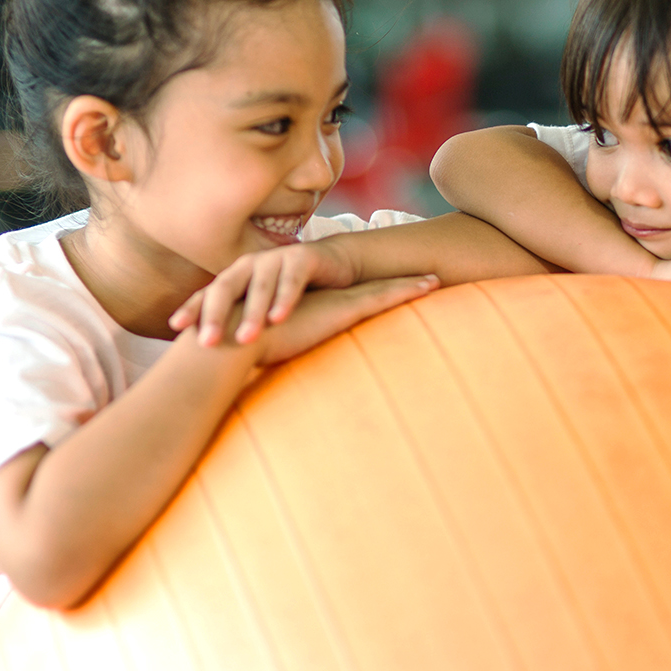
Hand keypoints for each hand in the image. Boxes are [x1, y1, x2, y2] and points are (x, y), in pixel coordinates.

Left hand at [171, 240, 372, 346]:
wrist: (333, 265)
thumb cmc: (289, 293)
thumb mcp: (260, 308)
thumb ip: (238, 324)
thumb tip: (209, 361)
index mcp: (235, 278)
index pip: (207, 294)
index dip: (192, 309)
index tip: (175, 328)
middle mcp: (250, 266)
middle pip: (226, 288)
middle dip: (216, 315)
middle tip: (209, 342)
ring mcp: (275, 259)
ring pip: (259, 287)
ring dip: (251, 314)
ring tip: (245, 339)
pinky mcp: (302, 258)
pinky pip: (291, 280)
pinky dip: (284, 299)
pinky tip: (279, 318)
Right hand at [250, 275, 439, 365]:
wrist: (234, 339)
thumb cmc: (242, 351)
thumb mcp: (267, 354)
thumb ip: (278, 361)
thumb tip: (270, 392)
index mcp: (313, 309)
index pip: (350, 299)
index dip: (372, 293)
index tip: (392, 291)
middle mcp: (328, 300)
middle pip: (372, 288)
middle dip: (399, 282)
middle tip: (427, 278)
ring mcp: (338, 301)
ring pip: (384, 290)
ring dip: (411, 285)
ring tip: (435, 281)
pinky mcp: (343, 308)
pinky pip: (385, 296)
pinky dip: (408, 290)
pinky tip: (429, 286)